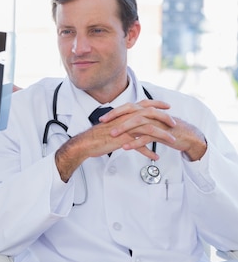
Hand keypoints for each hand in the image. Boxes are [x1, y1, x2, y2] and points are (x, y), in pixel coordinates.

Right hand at [55, 100, 171, 181]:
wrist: (87, 142)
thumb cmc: (99, 135)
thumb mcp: (115, 126)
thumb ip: (126, 124)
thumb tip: (134, 127)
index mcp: (125, 113)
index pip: (144, 104)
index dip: (156, 104)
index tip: (167, 106)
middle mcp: (127, 117)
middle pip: (150, 113)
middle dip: (164, 117)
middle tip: (174, 122)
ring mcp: (126, 128)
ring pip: (149, 128)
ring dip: (163, 134)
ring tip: (172, 141)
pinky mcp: (123, 139)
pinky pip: (140, 145)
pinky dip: (149, 151)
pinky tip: (155, 157)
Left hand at [101, 101, 206, 160]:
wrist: (186, 135)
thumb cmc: (167, 129)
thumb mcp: (151, 123)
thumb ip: (138, 122)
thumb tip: (123, 124)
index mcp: (146, 110)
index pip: (127, 107)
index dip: (115, 112)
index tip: (102, 118)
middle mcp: (150, 113)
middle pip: (131, 110)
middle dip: (116, 116)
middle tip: (104, 122)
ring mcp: (156, 122)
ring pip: (138, 122)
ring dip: (124, 128)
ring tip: (114, 135)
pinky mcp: (161, 133)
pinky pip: (146, 137)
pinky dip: (135, 142)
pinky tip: (127, 147)